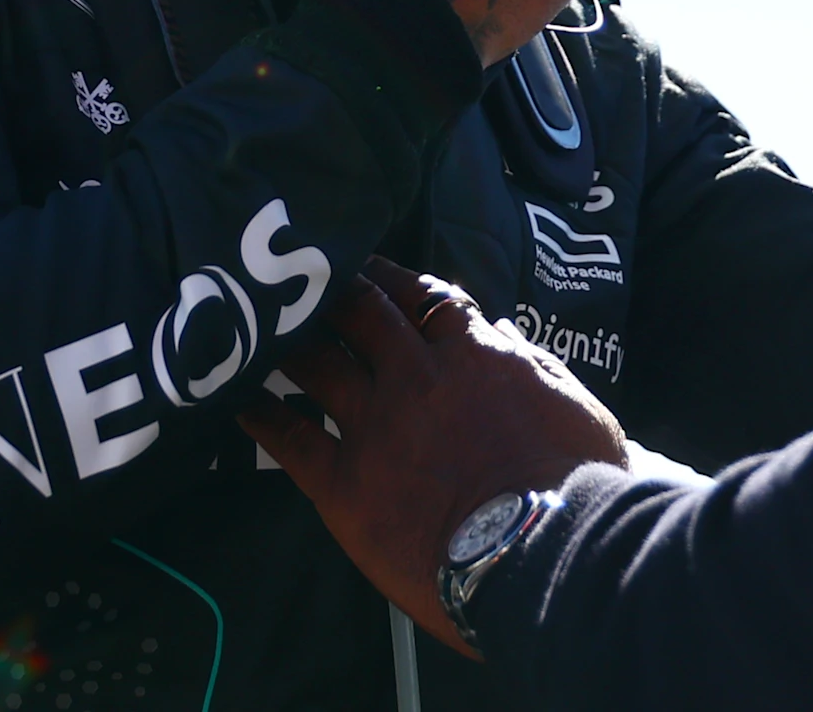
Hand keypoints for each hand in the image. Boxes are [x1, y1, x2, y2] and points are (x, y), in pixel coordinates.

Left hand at [243, 258, 628, 653]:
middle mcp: (415, 375)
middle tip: (302, 281)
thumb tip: (501, 334)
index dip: (391, 278)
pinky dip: (262, 416)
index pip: (424, 298)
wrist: (540, 547)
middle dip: (332, 293)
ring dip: (289, 342)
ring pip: (318, 364)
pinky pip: (290, 438)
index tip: (366, 265)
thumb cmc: (573, 482)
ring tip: (261, 328)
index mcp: (475, 354)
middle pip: (361, 315)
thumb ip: (530, 364)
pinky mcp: (343, 481)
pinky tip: (239, 403)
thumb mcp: (571, 403)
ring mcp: (375, 424)